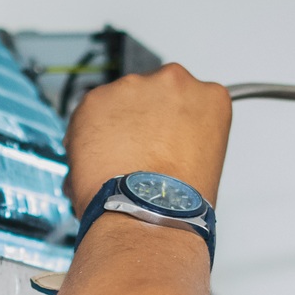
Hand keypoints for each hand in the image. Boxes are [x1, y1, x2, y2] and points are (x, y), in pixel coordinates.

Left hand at [64, 64, 231, 210]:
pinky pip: (87, 115)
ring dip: (112, 128)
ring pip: (116, 102)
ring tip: (115, 164)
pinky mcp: (97, 98)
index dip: (167, 123)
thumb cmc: (178, 200)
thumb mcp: (204, 157)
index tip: (161, 138)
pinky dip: (85, 136)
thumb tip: (160, 139)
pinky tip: (96, 164)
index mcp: (209, 97)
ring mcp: (134, 87)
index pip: (185, 99)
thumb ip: (183, 134)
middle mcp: (173, 82)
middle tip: (135, 153)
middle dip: (139, 120)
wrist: (147, 212)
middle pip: (149, 94)